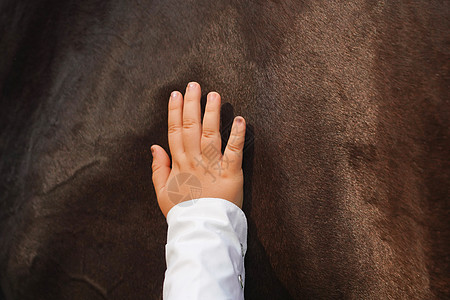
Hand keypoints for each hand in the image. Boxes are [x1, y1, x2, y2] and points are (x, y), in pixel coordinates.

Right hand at [151, 82, 245, 217]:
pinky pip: (234, 152)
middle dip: (192, 104)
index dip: (175, 112)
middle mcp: (194, 161)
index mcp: (178, 164)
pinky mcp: (231, 174)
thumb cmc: (182, 212)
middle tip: (195, 85)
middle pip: (191, 127)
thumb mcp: (161, 193)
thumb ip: (157, 168)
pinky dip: (237, 136)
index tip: (176, 94)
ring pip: (210, 134)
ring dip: (212, 113)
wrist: (200, 230)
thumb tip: (154, 146)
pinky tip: (240, 119)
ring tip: (214, 95)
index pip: (175, 132)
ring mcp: (212, 166)